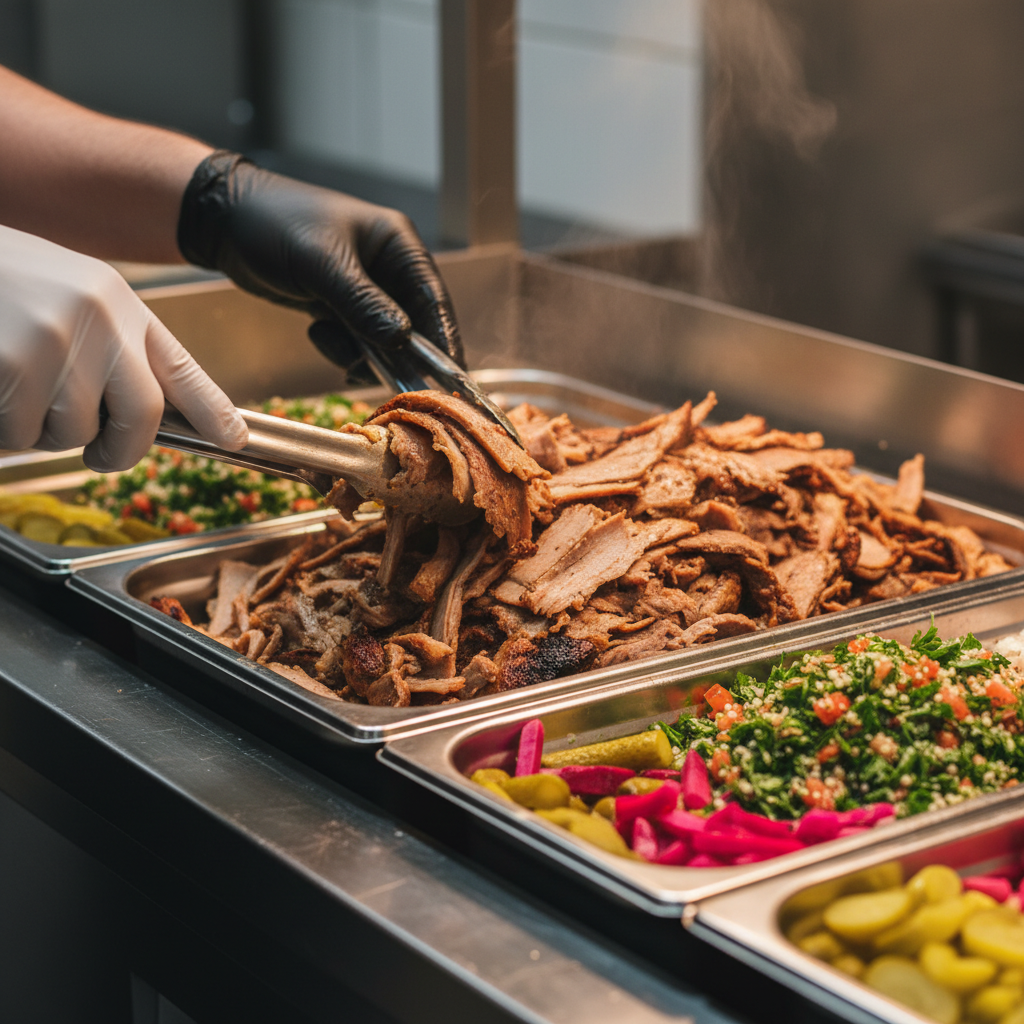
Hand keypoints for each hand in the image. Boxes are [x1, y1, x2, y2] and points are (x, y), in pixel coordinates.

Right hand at [0, 225, 247, 470]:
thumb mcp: (67, 294)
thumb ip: (111, 345)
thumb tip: (150, 411)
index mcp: (117, 302)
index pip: (183, 368)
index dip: (214, 411)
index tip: (235, 438)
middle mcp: (96, 319)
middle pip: (140, 418)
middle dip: (116, 448)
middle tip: (96, 452)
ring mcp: (51, 341)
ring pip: (69, 434)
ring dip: (39, 431)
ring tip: (13, 384)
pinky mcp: (10, 365)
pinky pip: (18, 434)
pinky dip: (2, 430)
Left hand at [176, 152, 462, 384]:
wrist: (222, 222)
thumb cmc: (274, 224)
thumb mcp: (322, 264)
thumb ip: (364, 304)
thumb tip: (403, 340)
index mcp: (396, 244)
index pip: (434, 298)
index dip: (444, 339)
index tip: (448, 376)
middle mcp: (387, 267)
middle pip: (414, 324)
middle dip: (400, 354)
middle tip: (395, 382)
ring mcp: (365, 290)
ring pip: (384, 339)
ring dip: (364, 353)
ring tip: (332, 342)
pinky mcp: (341, 306)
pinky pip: (357, 341)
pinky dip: (343, 348)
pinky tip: (318, 333)